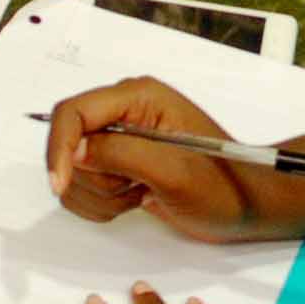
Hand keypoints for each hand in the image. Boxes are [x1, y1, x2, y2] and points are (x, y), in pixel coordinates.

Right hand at [45, 78, 264, 242]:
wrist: (244, 207)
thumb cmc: (223, 186)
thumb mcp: (173, 171)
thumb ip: (121, 154)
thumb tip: (75, 151)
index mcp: (139, 96)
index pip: (73, 112)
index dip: (59, 148)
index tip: (60, 184)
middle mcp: (124, 112)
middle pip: (68, 145)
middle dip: (95, 179)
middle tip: (134, 189)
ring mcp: (119, 139)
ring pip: (73, 172)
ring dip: (101, 197)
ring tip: (141, 195)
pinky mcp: (116, 164)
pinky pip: (83, 189)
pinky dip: (102, 205)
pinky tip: (136, 200)